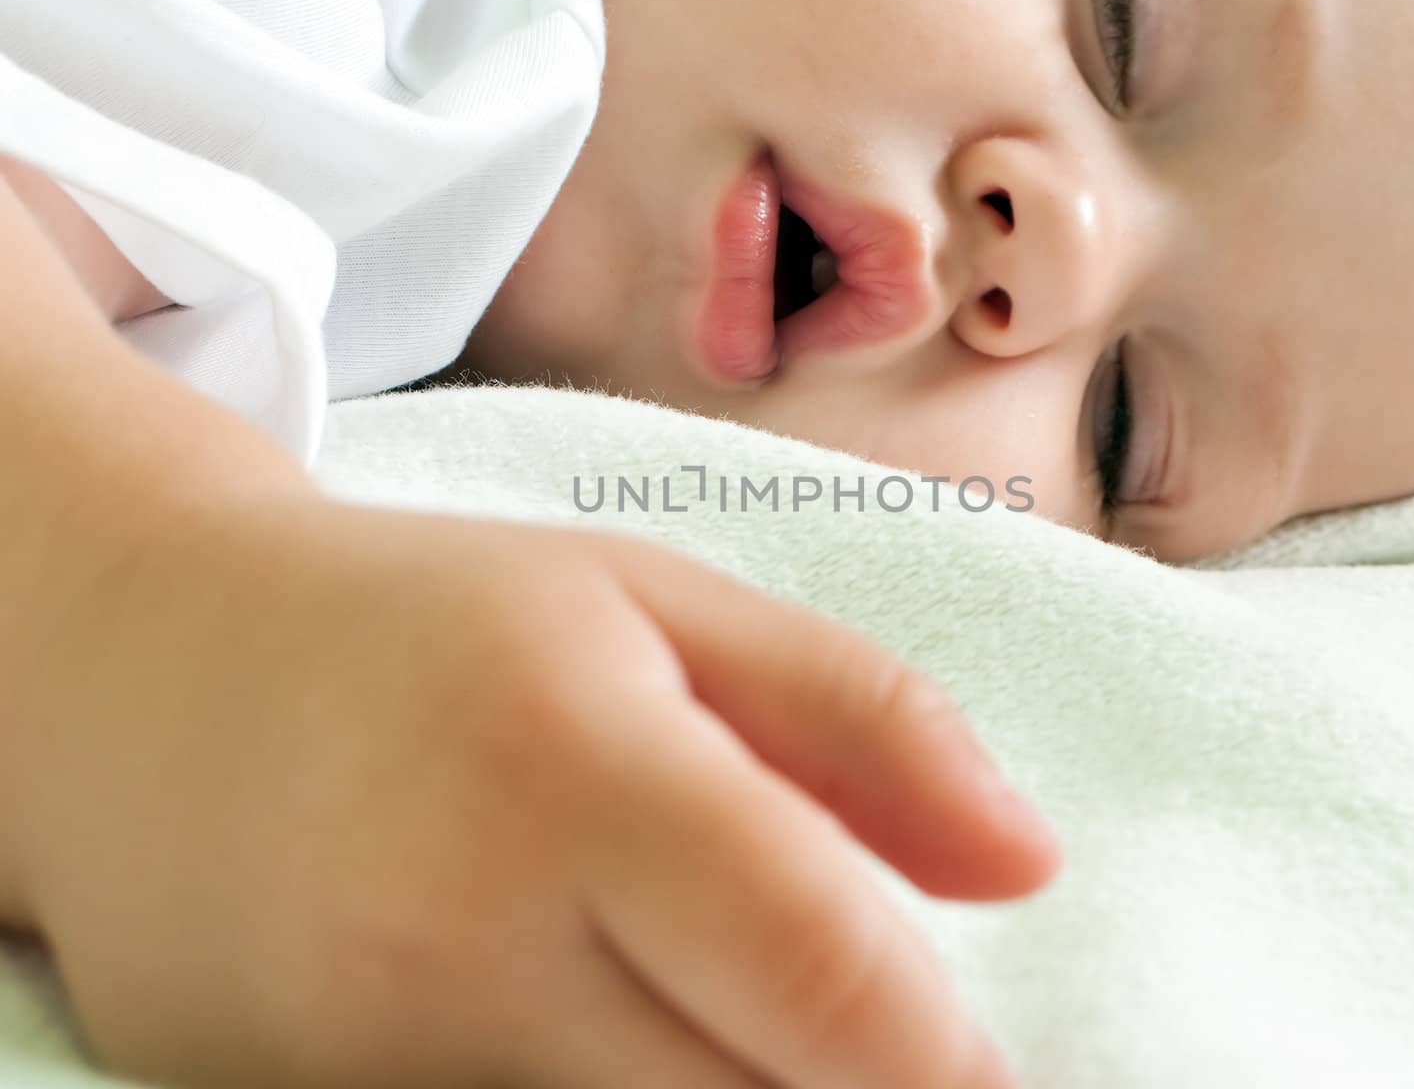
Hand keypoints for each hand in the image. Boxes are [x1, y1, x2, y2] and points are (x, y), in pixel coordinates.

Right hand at [12, 496, 1058, 1087]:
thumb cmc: (441, 626)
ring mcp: (374, 1058)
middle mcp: (463, 936)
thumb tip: (1031, 862)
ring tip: (738, 1013)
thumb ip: (857, 718)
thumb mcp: (656, 602)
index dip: (945, 1060)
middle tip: (874, 1041)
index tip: (989, 1072)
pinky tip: (624, 1030)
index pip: (824, 973)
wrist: (153, 684)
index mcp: (577, 765)